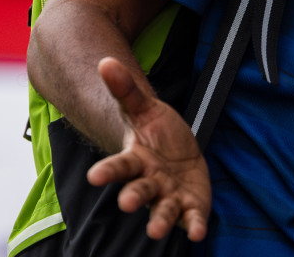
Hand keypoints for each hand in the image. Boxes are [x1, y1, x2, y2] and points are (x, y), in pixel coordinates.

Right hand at [86, 57, 211, 240]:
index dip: (108, 171)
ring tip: (155, 230)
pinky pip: (191, 218)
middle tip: (127, 204)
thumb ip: (126, 89)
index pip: (119, 166)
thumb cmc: (157, 133)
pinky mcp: (190, 206)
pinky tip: (198, 232)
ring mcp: (169, 196)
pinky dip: (194, 225)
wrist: (177, 152)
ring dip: (160, 220)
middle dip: (133, 197)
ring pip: (163, 209)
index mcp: (136, 159)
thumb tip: (105, 61)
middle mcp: (149, 182)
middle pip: (139, 190)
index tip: (94, 177)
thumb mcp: (145, 108)